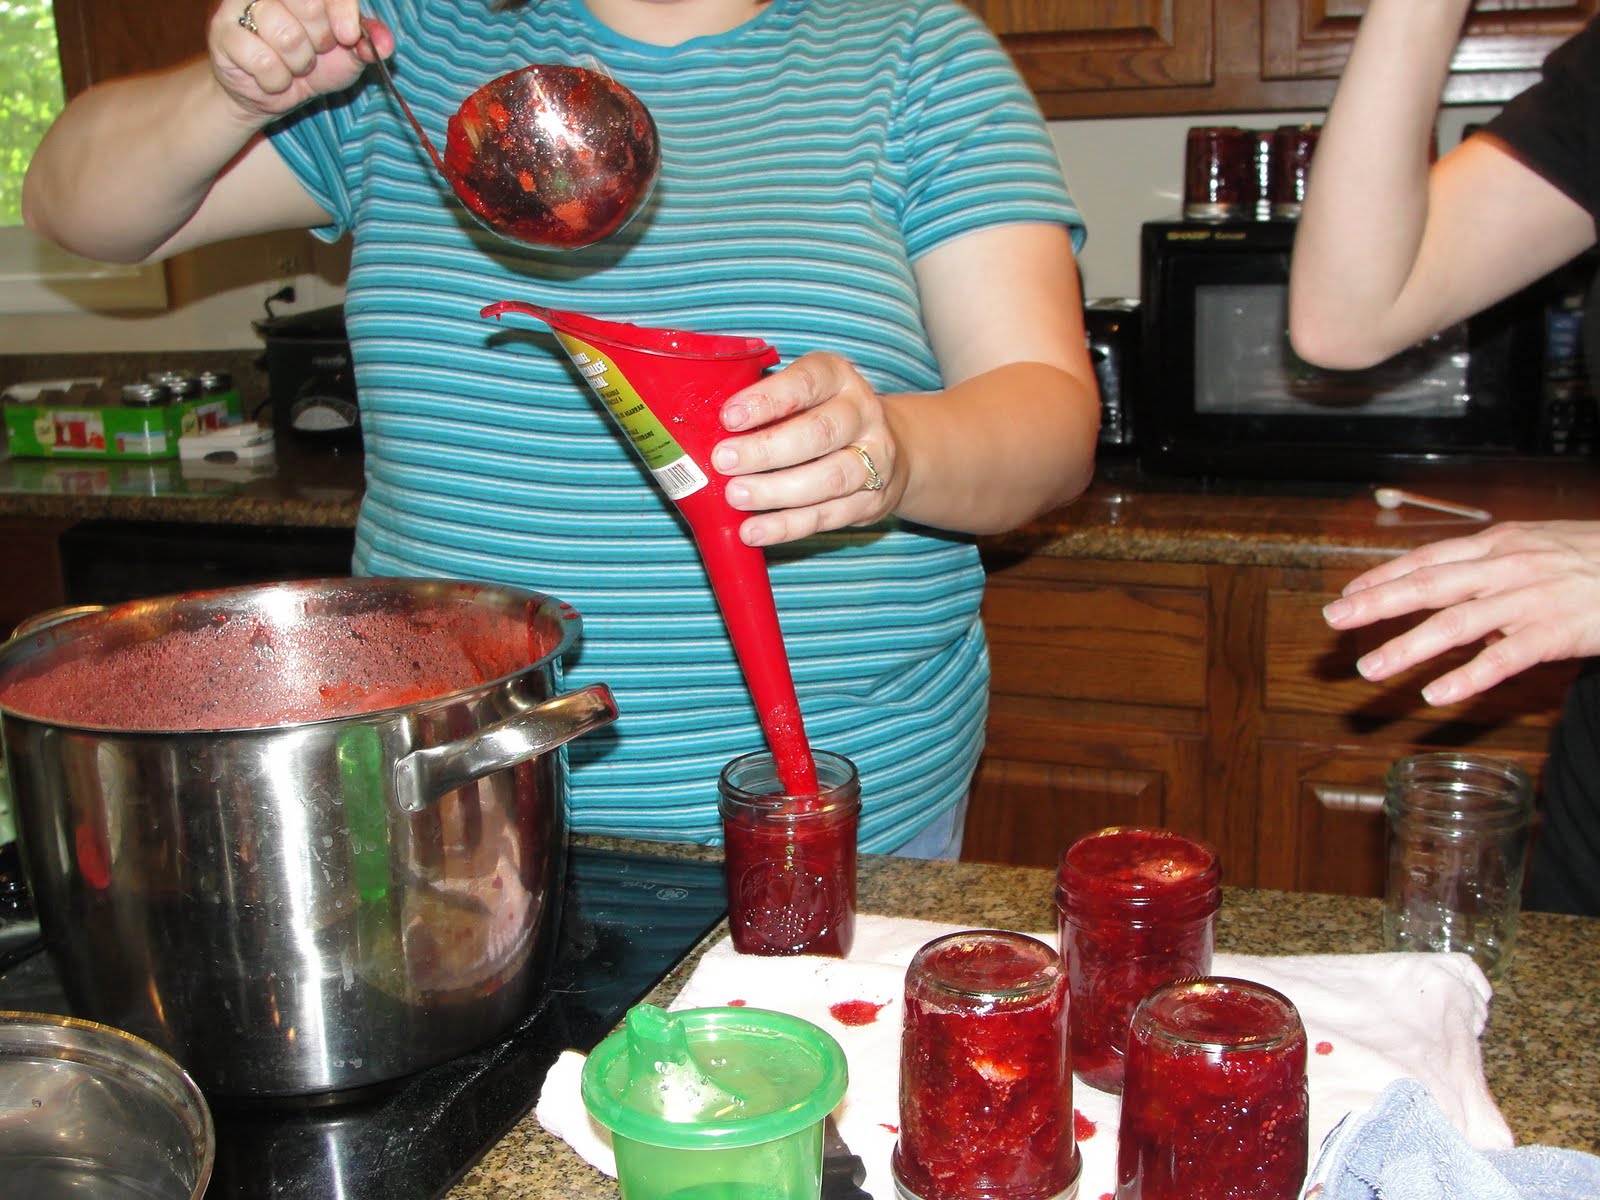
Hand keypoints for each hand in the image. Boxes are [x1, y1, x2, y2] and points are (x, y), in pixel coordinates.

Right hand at [208, 0, 380, 122]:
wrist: (272, 93)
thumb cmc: (311, 65)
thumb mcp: (348, 54)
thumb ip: (368, 42)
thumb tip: (386, 44)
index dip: (342, 9)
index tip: (348, 36)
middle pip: (308, 4)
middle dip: (320, 39)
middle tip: (313, 51)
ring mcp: (238, 6)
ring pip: (286, 35)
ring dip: (298, 64)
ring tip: (292, 65)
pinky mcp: (222, 32)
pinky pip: (263, 60)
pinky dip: (276, 79)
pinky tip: (272, 76)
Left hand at [710, 351, 901, 546]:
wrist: (886, 447)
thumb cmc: (819, 415)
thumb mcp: (799, 394)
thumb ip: (761, 404)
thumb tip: (698, 426)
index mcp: (838, 378)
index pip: (806, 382)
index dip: (767, 400)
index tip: (729, 417)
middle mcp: (862, 414)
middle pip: (819, 433)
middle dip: (766, 450)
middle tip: (723, 462)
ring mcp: (874, 459)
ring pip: (829, 478)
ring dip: (777, 491)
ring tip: (736, 497)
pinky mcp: (871, 500)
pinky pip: (827, 517)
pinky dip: (787, 526)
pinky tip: (754, 530)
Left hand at [1321, 520, 1599, 703]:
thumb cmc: (1592, 560)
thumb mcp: (1536, 547)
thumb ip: (1489, 566)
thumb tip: (1444, 584)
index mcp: (1497, 545)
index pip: (1427, 559)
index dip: (1382, 577)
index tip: (1346, 594)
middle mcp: (1506, 567)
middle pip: (1429, 585)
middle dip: (1377, 604)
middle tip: (1335, 620)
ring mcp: (1530, 600)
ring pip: (1457, 623)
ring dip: (1408, 647)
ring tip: (1370, 668)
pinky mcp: (1555, 632)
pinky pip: (1504, 658)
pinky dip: (1468, 677)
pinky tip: (1436, 693)